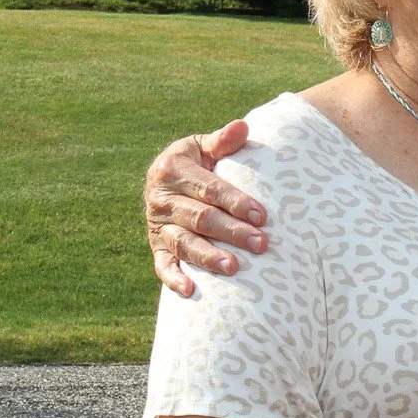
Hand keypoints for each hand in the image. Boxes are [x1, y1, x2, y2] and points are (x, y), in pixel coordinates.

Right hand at [145, 121, 268, 297]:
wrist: (166, 179)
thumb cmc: (197, 161)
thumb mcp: (204, 146)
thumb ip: (223, 141)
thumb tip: (243, 127)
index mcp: (172, 169)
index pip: (209, 189)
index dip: (236, 202)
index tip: (262, 215)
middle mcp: (160, 198)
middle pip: (200, 218)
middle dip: (232, 232)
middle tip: (261, 244)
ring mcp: (157, 225)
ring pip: (183, 243)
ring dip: (208, 257)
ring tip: (234, 267)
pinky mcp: (156, 246)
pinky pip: (162, 265)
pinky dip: (173, 279)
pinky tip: (191, 291)